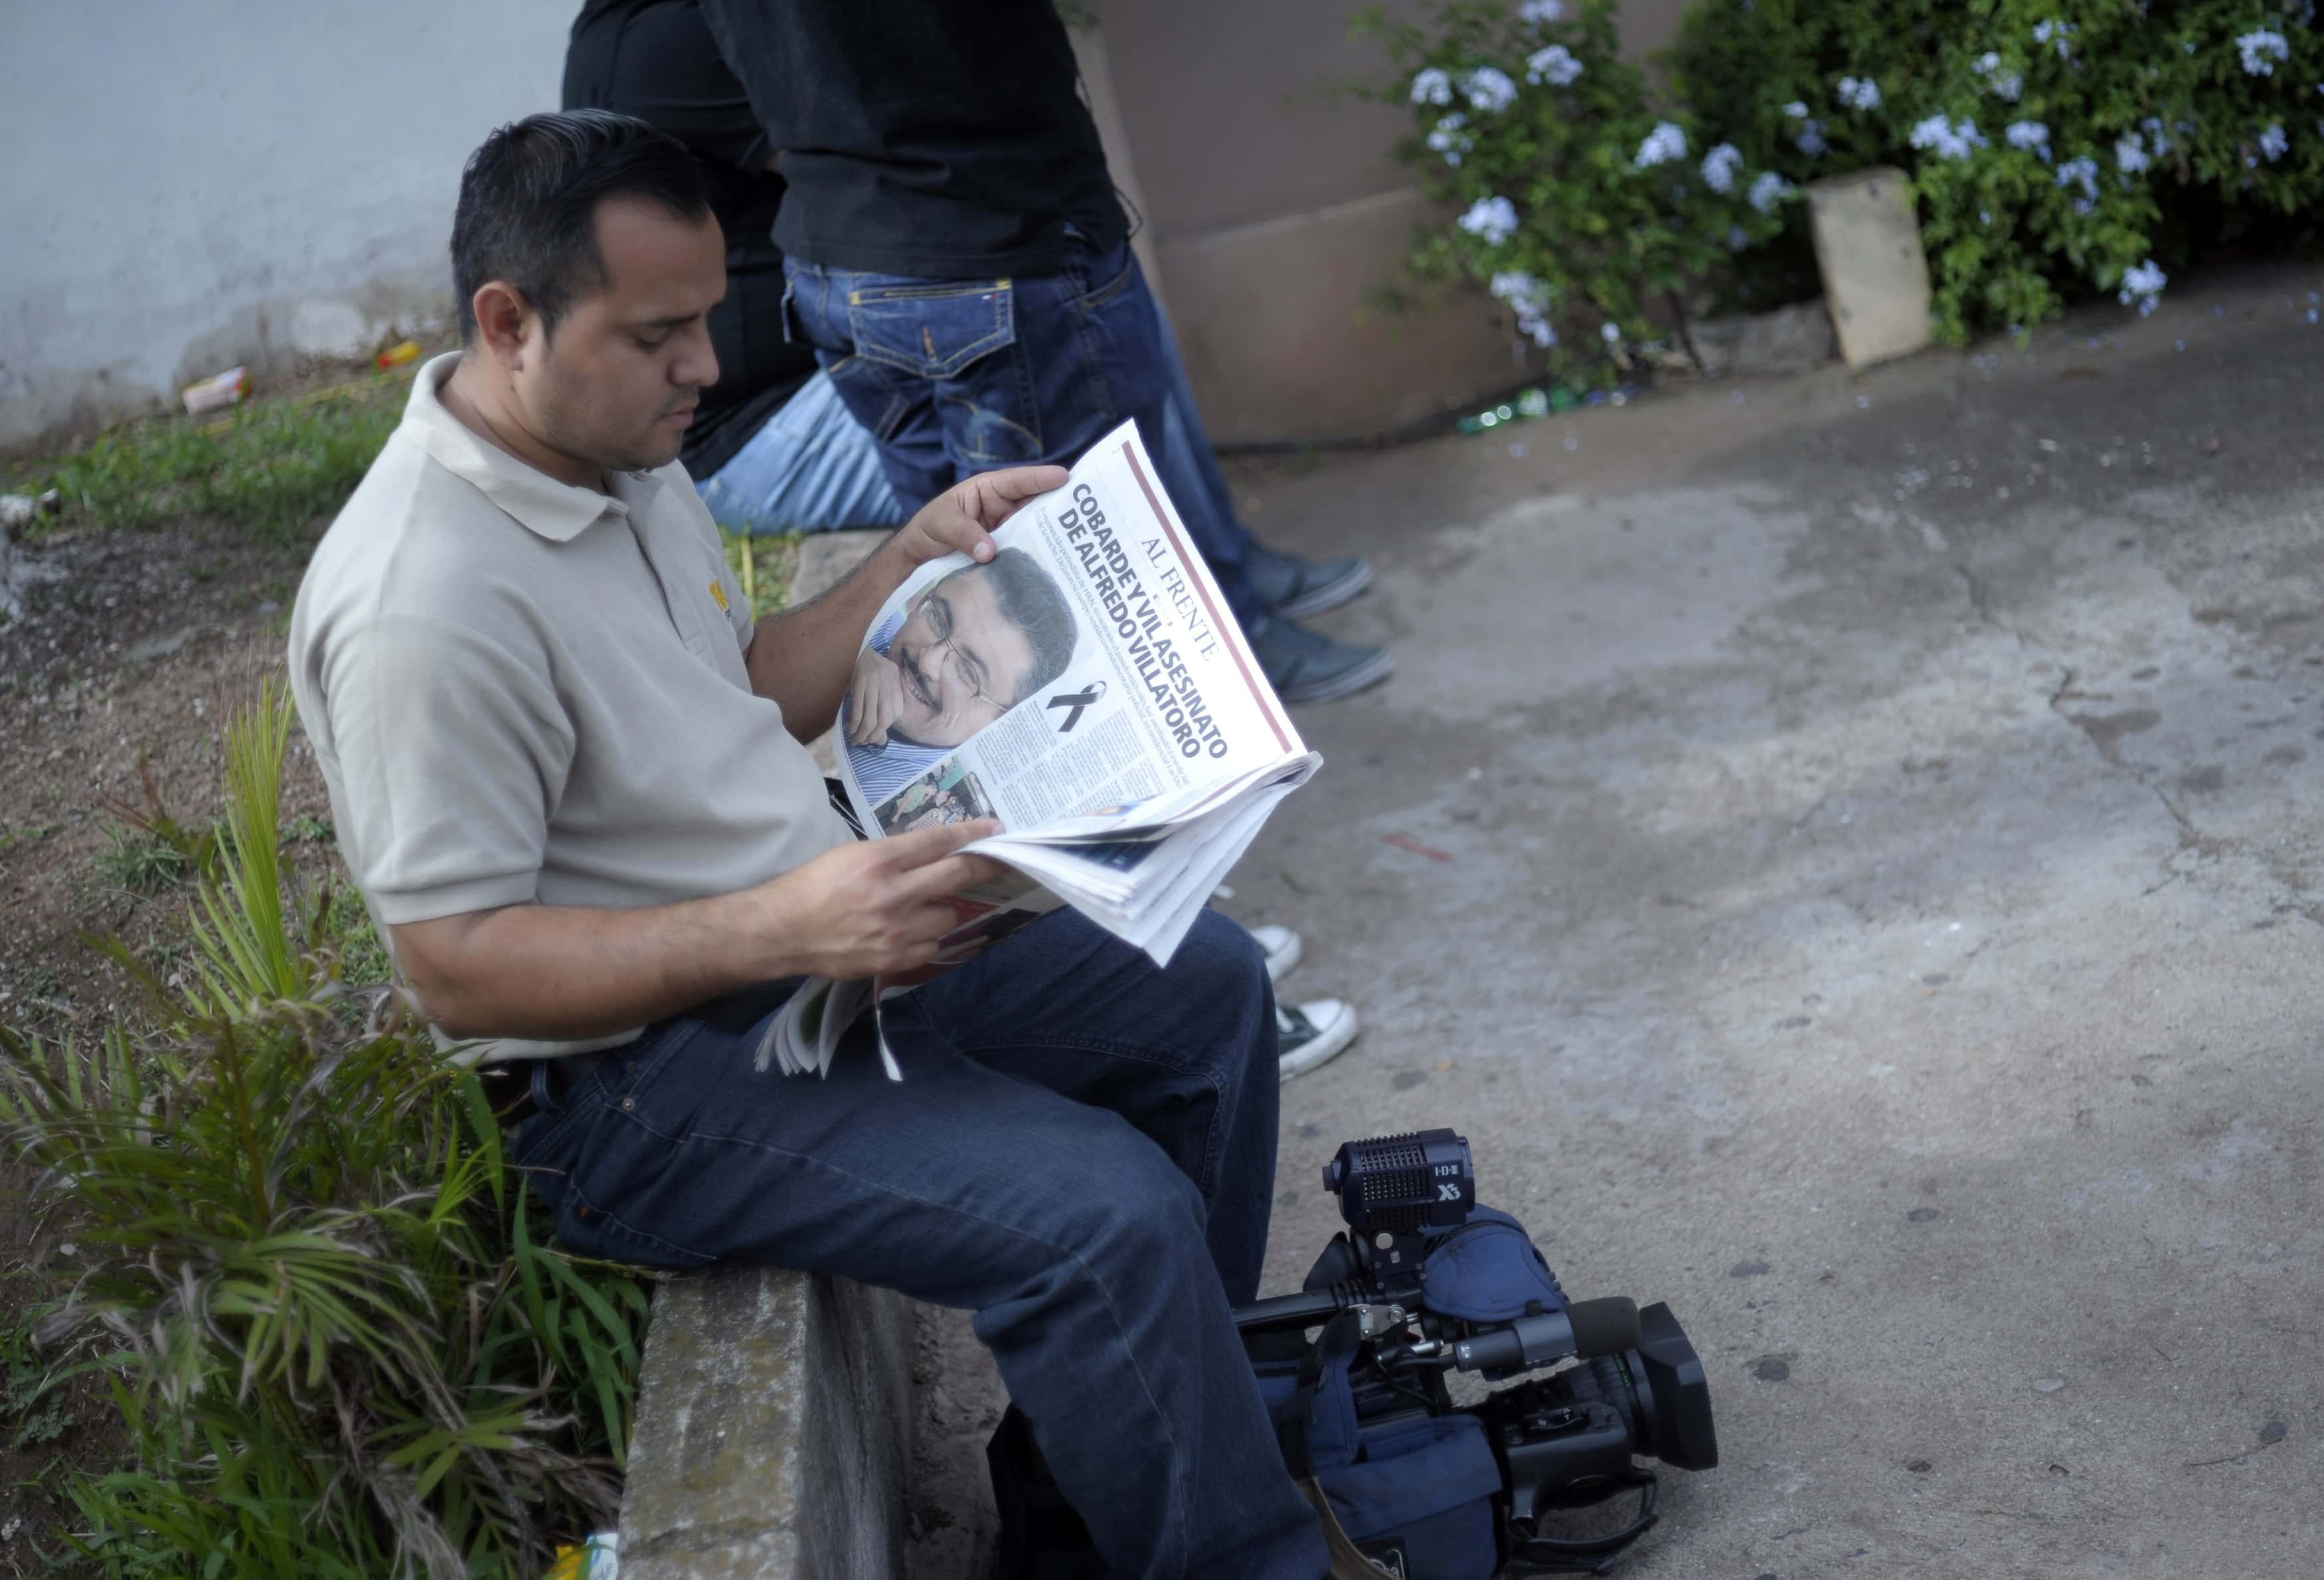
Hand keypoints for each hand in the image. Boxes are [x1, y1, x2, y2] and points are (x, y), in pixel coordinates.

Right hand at [744, 820, 1008, 979]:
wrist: (783, 931)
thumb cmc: (814, 886)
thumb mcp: (852, 855)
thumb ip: (894, 854)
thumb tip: (936, 850)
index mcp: (879, 860)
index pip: (938, 841)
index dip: (972, 833)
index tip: (994, 828)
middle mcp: (893, 894)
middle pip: (956, 875)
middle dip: (982, 865)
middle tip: (997, 859)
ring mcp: (896, 931)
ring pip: (949, 915)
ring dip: (942, 908)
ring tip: (922, 906)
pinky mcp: (893, 960)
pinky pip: (932, 945)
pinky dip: (926, 936)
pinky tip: (910, 931)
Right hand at [846, 646, 905, 746]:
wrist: (856, 646)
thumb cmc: (868, 669)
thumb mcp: (881, 685)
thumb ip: (884, 710)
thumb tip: (881, 740)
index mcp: (895, 684)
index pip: (895, 715)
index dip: (885, 730)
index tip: (876, 738)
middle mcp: (887, 684)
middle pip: (885, 719)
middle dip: (874, 735)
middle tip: (865, 742)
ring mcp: (874, 684)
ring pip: (870, 717)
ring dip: (863, 733)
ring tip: (857, 740)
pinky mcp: (859, 683)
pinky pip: (858, 710)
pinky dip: (854, 723)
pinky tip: (851, 729)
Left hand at [891, 465, 1068, 567]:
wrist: (917, 557)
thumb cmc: (928, 528)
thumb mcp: (942, 524)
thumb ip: (964, 534)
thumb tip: (990, 553)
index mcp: (988, 489)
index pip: (1018, 481)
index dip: (1040, 479)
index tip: (1064, 477)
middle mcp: (1003, 508)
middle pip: (1035, 504)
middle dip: (1058, 505)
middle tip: (1085, 510)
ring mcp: (1007, 531)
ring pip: (1035, 529)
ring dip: (1052, 535)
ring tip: (1078, 540)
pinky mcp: (1007, 553)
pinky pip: (1025, 551)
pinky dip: (1038, 556)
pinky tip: (1055, 564)